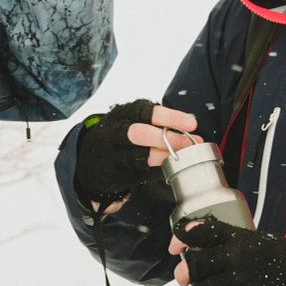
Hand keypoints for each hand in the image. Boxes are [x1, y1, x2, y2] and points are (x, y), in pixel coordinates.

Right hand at [73, 99, 202, 207]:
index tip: (191, 123)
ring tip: (182, 158)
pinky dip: (157, 172)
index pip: (146, 111)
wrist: (89, 159)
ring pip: (139, 157)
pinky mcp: (115, 174)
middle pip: (138, 133)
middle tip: (188, 144)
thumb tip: (196, 138)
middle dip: (167, 139)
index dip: (170, 117)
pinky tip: (170, 169)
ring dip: (165, 157)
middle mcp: (115, 132)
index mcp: (123, 114)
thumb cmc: (121, 135)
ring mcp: (113, 155)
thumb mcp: (134, 122)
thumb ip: (162, 127)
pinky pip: (140, 174)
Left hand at [171, 218, 285, 285]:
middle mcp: (237, 255)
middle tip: (185, 281)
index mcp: (240, 237)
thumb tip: (214, 263)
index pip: (204, 231)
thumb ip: (238, 248)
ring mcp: (243, 279)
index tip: (176, 246)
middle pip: (197, 264)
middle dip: (186, 274)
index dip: (184, 236)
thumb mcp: (262, 243)